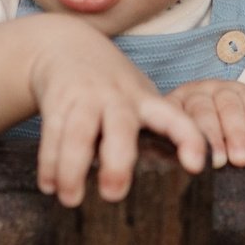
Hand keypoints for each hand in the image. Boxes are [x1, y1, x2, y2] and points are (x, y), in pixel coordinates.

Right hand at [28, 22, 208, 203]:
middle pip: (120, 127)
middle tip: (113, 194)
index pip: (174, 118)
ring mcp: (85, 96)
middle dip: (117, 161)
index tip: (196, 166)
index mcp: (144, 100)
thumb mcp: (137, 96)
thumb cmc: (111, 85)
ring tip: (70, 199)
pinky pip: (52, 132)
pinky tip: (49, 185)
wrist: (63, 45)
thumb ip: (150, 130)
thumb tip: (168, 187)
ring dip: (72, 168)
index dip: (188, 139)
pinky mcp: (56, 98)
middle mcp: (116, 96)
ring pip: (78, 133)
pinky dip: (49, 161)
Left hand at [167, 78, 244, 169]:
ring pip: (227, 104)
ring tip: (241, 158)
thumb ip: (187, 160)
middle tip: (219, 162)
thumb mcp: (195, 156)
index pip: (175, 120)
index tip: (194, 164)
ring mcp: (221, 90)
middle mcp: (195, 95)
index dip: (186, 141)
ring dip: (236, 132)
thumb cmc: (213, 154)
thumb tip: (184, 182)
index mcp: (174, 109)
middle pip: (201, 110)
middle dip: (211, 137)